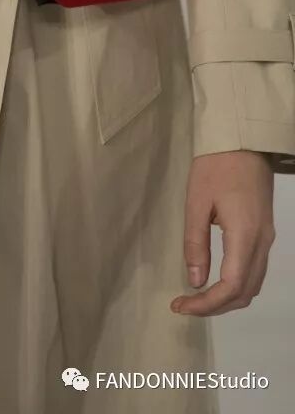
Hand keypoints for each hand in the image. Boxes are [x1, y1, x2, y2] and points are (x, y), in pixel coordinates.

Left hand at [171, 150, 274, 315]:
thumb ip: (195, 243)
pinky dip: (237, 284)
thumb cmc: (215, 167)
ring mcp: (267, 238)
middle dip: (215, 306)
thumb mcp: (196, 201)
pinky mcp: (265, 231)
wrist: (244, 141)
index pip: (231, 287)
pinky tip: (215, 280)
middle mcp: (262, 242)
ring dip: (227, 298)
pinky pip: (255, 270)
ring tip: (197, 297)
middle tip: (185, 304)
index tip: (180, 305)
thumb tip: (195, 282)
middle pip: (245, 292)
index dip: (206, 304)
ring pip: (253, 284)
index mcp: (245, 235)